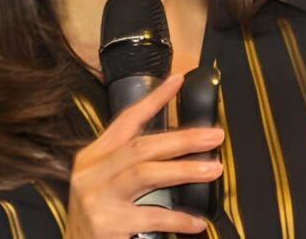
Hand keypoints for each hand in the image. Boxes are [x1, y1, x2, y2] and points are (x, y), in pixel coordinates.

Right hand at [66, 73, 224, 237]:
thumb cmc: (98, 221)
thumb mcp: (105, 186)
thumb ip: (130, 166)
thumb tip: (178, 148)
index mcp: (93, 159)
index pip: (125, 121)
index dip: (153, 100)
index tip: (178, 81)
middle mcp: (91, 174)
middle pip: (141, 146)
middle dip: (182, 138)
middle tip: (214, 136)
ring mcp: (96, 198)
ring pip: (145, 173)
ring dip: (183, 169)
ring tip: (213, 169)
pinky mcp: (106, 224)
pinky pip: (150, 215)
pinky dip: (177, 218)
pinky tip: (197, 221)